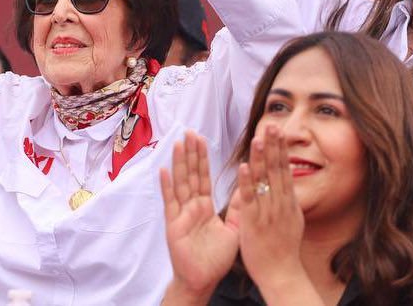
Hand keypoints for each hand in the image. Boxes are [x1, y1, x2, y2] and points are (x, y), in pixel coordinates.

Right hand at [160, 131, 238, 296]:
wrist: (203, 280)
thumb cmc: (216, 258)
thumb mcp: (234, 229)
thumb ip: (239, 208)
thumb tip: (249, 186)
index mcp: (205, 207)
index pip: (204, 177)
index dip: (203, 158)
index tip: (202, 138)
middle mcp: (192, 207)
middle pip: (191, 175)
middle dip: (190, 154)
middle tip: (189, 132)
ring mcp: (181, 214)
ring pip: (180, 184)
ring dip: (179, 163)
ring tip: (177, 143)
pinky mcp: (174, 225)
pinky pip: (170, 203)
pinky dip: (166, 187)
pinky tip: (163, 171)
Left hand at [234, 126, 307, 295]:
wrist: (282, 274)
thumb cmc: (284, 250)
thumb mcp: (292, 220)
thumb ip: (287, 202)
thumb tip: (288, 186)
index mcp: (288, 202)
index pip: (284, 169)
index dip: (280, 149)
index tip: (278, 130)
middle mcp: (280, 204)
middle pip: (277, 170)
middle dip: (274, 146)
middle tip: (273, 124)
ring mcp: (267, 212)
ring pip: (264, 181)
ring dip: (261, 158)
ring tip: (258, 138)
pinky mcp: (253, 222)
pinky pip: (249, 199)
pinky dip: (247, 182)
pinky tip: (244, 167)